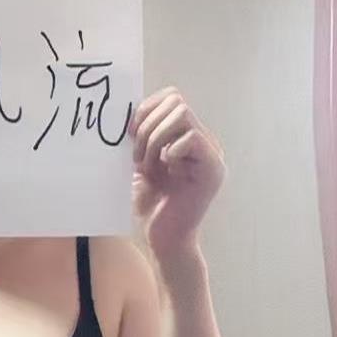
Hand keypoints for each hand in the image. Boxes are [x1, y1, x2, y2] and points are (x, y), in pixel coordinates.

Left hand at [129, 87, 225, 264]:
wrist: (161, 239)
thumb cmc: (150, 204)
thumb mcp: (139, 161)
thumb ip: (138, 135)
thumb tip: (123, 107)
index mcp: (186, 135)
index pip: (171, 96)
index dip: (146, 108)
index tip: (130, 134)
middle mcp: (203, 140)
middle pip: (176, 101)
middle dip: (148, 126)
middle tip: (139, 157)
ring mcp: (211, 153)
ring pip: (182, 114)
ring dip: (156, 139)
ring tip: (149, 166)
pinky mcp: (213, 169)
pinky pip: (191, 138)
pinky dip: (170, 152)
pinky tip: (167, 174)